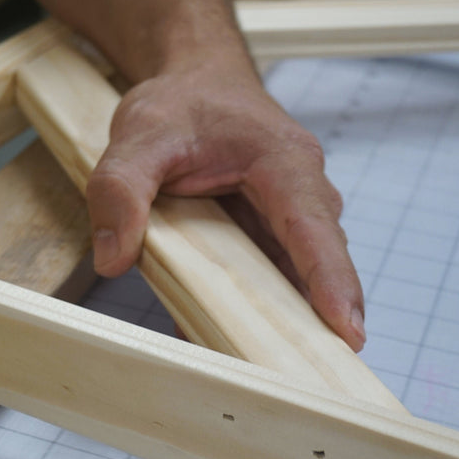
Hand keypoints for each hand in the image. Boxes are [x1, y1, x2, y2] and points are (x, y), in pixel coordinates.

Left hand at [87, 61, 365, 350]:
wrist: (190, 80)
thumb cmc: (178, 102)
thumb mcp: (136, 137)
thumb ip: (120, 192)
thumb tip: (113, 259)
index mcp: (282, 162)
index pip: (312, 227)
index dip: (330, 280)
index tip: (346, 330)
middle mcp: (299, 192)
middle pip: (314, 265)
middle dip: (316, 319)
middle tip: (306, 379)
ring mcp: (285, 218)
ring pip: (292, 278)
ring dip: (283, 322)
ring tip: (270, 376)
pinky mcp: (265, 236)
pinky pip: (265, 279)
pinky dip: (252, 310)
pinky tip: (227, 344)